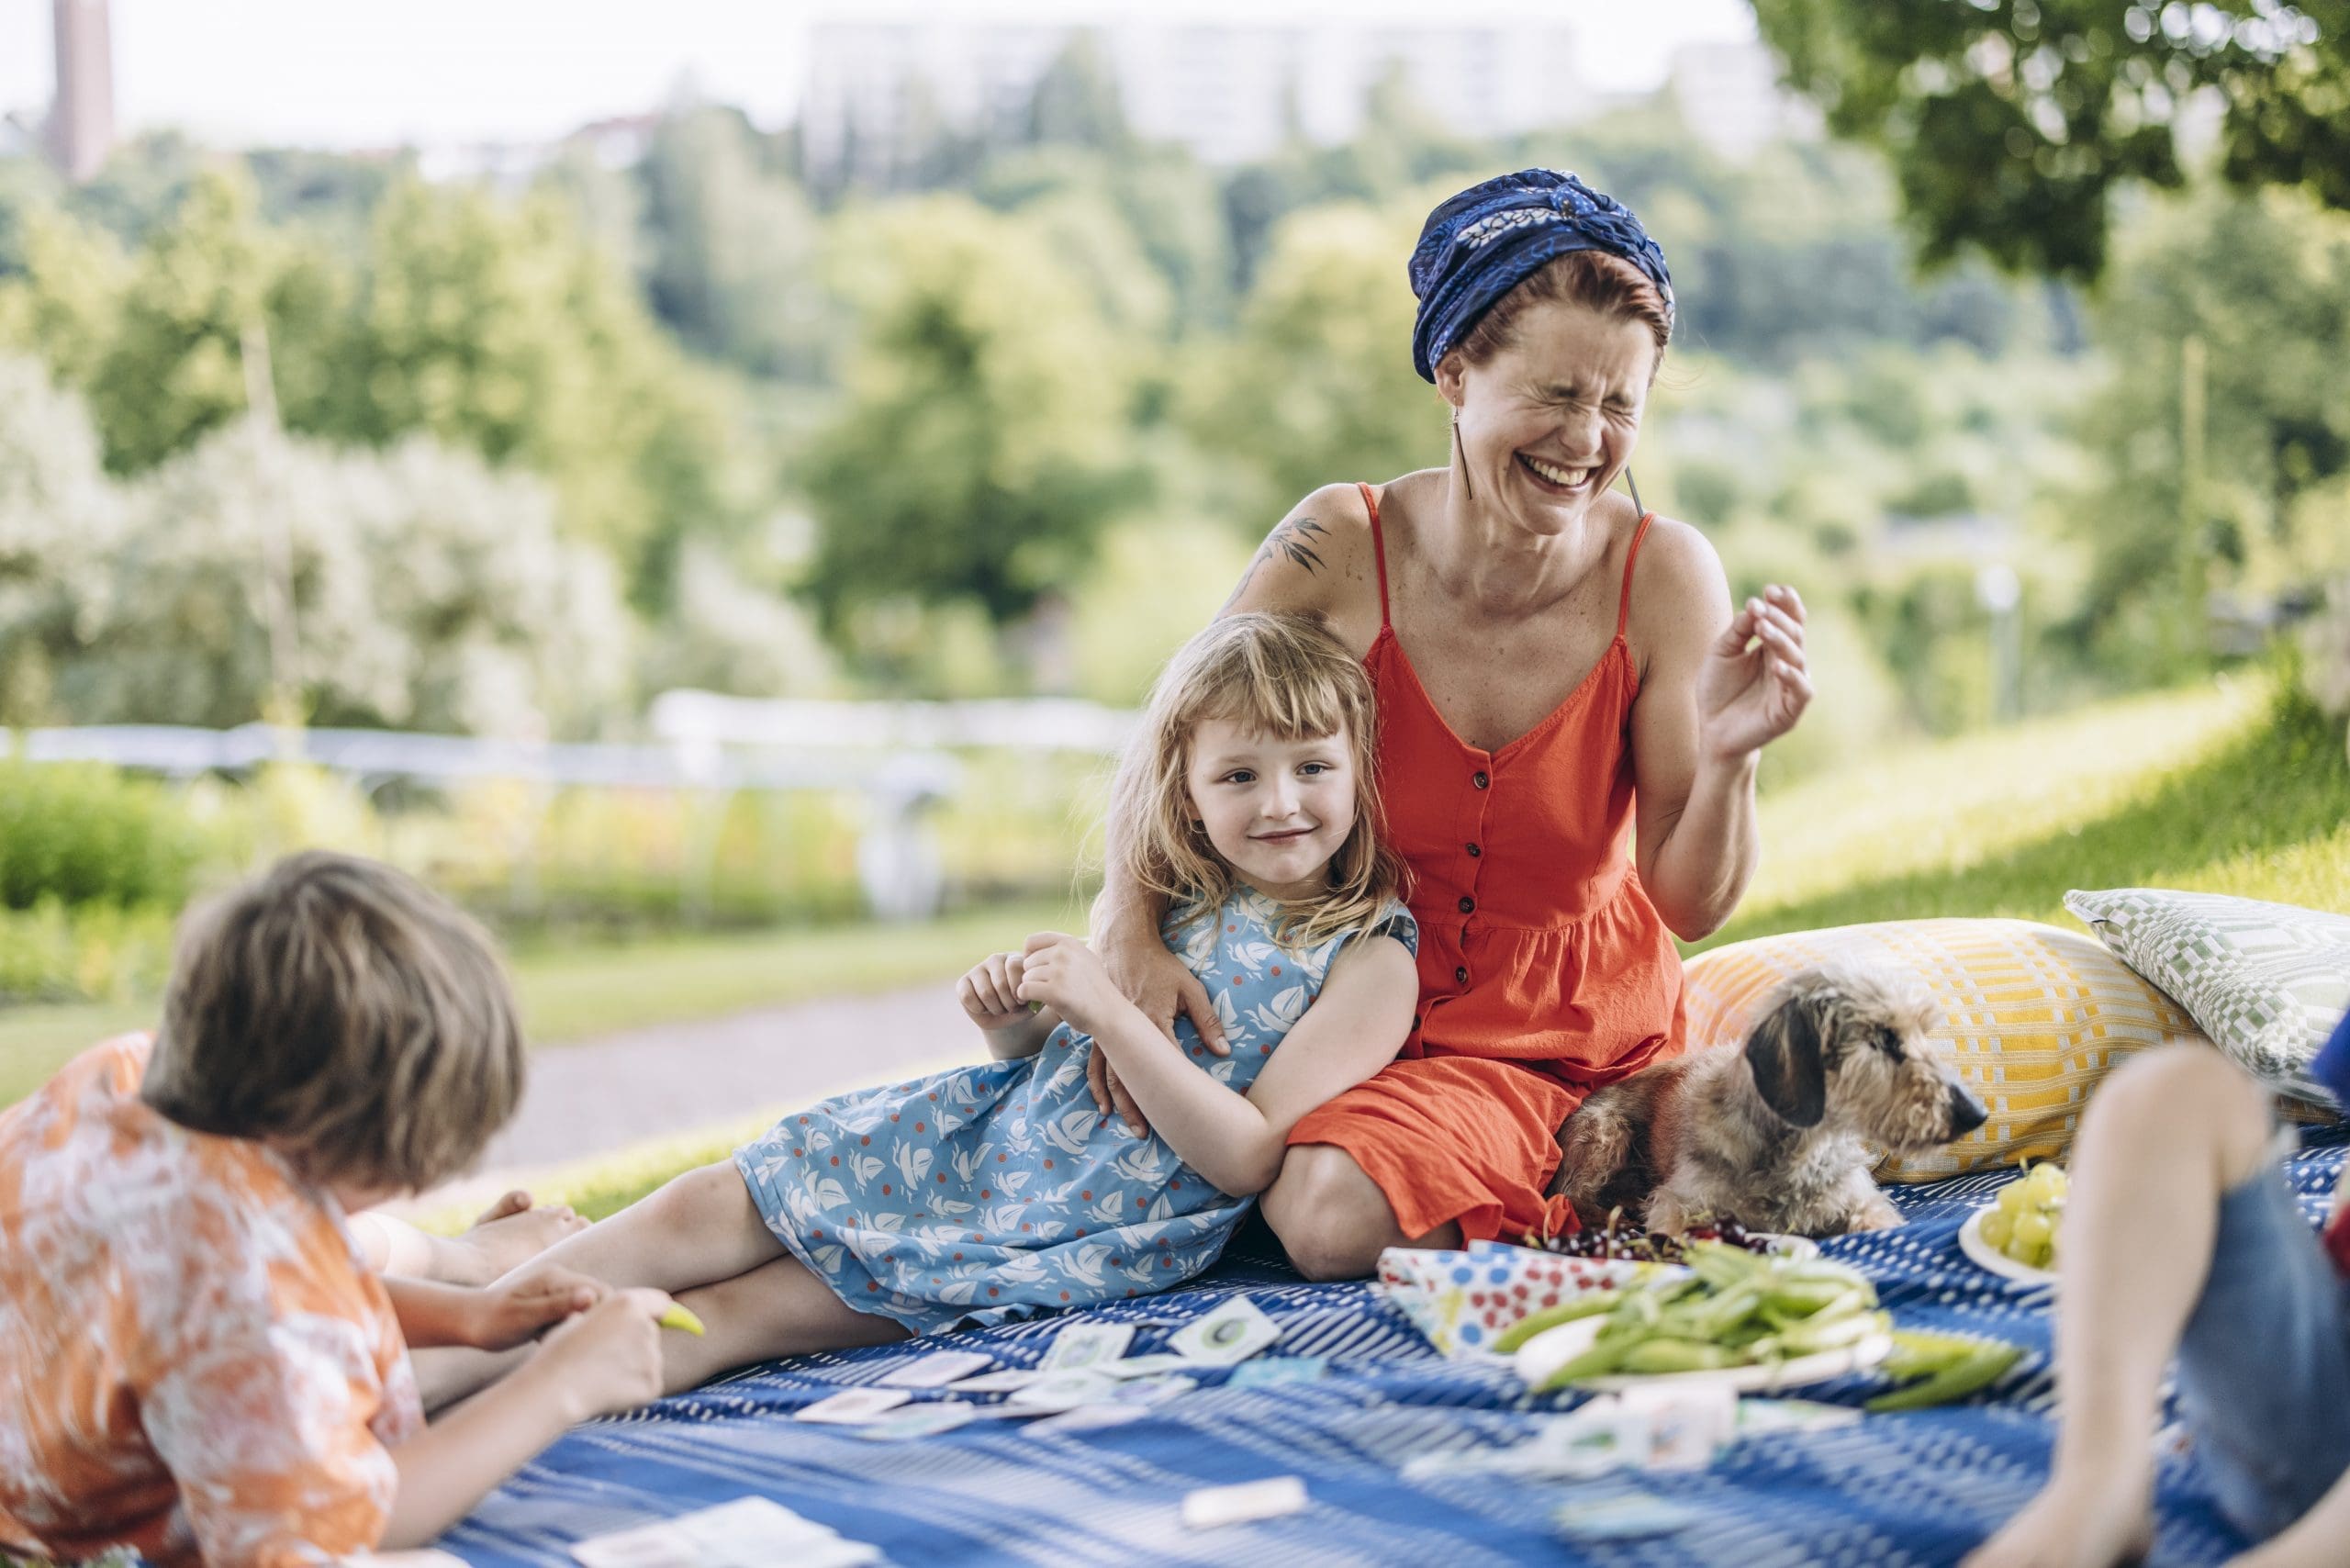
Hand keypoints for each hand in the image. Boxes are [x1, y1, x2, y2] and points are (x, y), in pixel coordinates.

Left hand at [462, 1267, 603, 1351]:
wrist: (465, 1322)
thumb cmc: (492, 1321)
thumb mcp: (525, 1316)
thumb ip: (559, 1305)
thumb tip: (592, 1297)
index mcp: (557, 1278)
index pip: (599, 1291)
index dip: (600, 1313)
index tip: (580, 1333)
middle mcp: (559, 1280)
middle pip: (595, 1300)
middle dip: (587, 1322)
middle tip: (560, 1338)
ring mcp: (554, 1292)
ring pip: (583, 1311)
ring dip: (574, 1327)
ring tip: (547, 1338)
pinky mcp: (549, 1304)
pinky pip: (569, 1317)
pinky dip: (563, 1330)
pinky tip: (543, 1339)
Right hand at [531, 1287, 674, 1422]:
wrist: (554, 1390)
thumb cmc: (558, 1354)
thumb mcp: (577, 1319)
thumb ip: (603, 1316)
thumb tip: (603, 1320)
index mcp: (628, 1304)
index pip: (659, 1302)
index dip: (656, 1311)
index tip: (660, 1317)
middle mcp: (646, 1326)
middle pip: (650, 1333)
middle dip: (635, 1343)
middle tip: (605, 1358)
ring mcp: (653, 1357)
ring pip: (649, 1360)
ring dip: (634, 1366)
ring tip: (601, 1377)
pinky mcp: (653, 1385)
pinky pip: (648, 1384)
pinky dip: (634, 1389)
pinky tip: (608, 1392)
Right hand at [957, 951, 1032, 1031]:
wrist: (1008, 1018)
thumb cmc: (1023, 1005)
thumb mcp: (1034, 997)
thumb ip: (1032, 990)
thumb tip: (1021, 990)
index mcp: (1015, 958)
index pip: (1013, 966)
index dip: (1018, 989)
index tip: (1023, 1000)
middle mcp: (995, 959)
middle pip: (1000, 983)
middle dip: (1009, 1004)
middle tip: (1012, 1008)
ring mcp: (977, 969)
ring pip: (985, 993)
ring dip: (996, 1009)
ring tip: (1001, 1008)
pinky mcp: (963, 982)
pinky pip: (967, 997)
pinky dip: (979, 1009)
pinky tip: (985, 1007)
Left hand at [1016, 933, 1127, 1039]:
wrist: (1110, 1013)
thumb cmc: (1095, 989)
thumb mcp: (1085, 959)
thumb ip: (1063, 951)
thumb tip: (1031, 949)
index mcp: (1070, 943)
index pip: (1032, 941)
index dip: (1028, 955)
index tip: (1035, 968)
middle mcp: (1063, 953)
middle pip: (1027, 962)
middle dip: (1033, 976)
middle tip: (1046, 988)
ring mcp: (1059, 972)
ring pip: (1026, 977)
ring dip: (1032, 989)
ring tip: (1048, 997)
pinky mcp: (1054, 992)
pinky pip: (1024, 990)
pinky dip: (1025, 998)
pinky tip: (1036, 1003)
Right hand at [1091, 925, 1229, 1137]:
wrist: (1123, 942)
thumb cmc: (1160, 965)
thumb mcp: (1190, 988)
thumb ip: (1208, 1020)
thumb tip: (1224, 1051)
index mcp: (1153, 1021)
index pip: (1164, 1064)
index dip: (1171, 1091)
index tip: (1179, 1115)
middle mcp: (1128, 1030)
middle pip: (1131, 1076)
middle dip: (1136, 1107)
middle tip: (1143, 1134)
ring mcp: (1109, 1029)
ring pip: (1108, 1072)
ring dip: (1115, 1099)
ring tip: (1121, 1123)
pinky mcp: (1098, 1026)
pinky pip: (1095, 1059)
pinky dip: (1096, 1082)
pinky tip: (1102, 1100)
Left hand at [1696, 584, 1811, 761]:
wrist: (1712, 730)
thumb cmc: (1717, 690)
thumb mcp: (1721, 654)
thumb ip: (1738, 631)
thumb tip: (1755, 605)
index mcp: (1773, 647)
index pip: (1788, 619)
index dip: (1784, 603)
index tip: (1770, 589)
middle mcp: (1787, 663)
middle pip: (1794, 633)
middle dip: (1780, 617)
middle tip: (1762, 607)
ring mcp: (1791, 685)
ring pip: (1797, 657)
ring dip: (1781, 640)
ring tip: (1762, 628)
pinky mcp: (1790, 709)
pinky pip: (1800, 690)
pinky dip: (1791, 676)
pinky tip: (1777, 665)